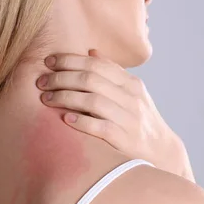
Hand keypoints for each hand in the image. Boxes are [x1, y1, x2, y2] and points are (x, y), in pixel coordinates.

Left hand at [36, 50, 194, 182]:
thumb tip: (91, 51)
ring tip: (46, 99)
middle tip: (41, 81)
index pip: (97, 64)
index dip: (70, 60)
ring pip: (93, 101)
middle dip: (62, 78)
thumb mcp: (131, 93)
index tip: (48, 62)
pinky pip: (100, 127)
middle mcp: (131, 98)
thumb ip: (112, 73)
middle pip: (91, 79)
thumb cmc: (139, 120)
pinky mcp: (125, 139)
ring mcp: (129, 119)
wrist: (162, 151)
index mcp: (131, 83)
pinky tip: (65, 119)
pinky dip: (81, 121)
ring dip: (65, 97)